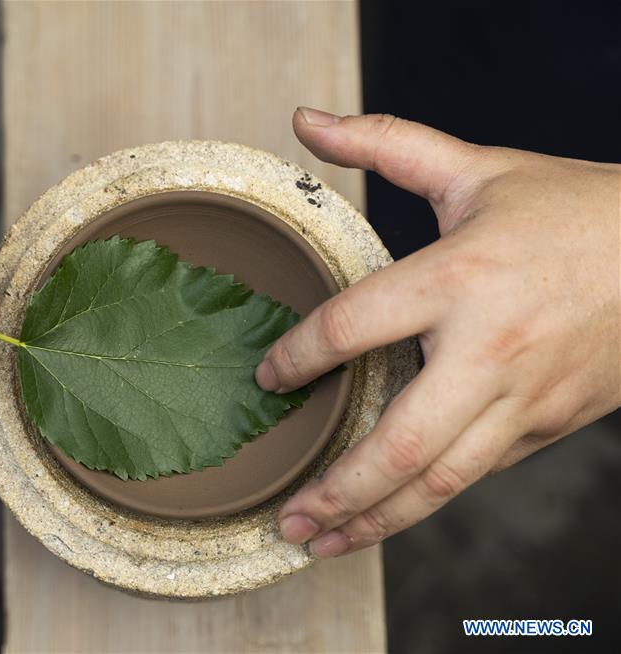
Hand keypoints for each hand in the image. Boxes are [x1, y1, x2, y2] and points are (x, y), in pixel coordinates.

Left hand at [258, 107, 619, 556]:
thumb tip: (307, 120)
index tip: (270, 378)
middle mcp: (489, 350)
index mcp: (461, 278)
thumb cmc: (571, 211)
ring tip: (322, 544)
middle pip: (400, 443)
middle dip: (336, 491)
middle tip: (288, 517)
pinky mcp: (546, 426)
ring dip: (377, 521)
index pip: (354, 326)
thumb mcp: (476, 168)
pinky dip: (425, 500)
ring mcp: (523, 399)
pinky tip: (388, 512)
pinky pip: (475, 473)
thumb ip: (385, 143)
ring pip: (441, 482)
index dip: (300, 355)